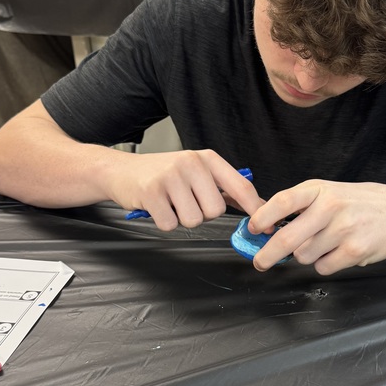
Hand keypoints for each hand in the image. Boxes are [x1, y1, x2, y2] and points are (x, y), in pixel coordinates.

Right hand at [109, 150, 261, 230]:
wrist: (120, 171)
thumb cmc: (161, 174)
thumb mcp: (195, 172)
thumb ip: (223, 187)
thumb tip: (255, 205)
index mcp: (206, 158)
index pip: (240, 186)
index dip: (255, 209)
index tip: (265, 227)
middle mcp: (190, 163)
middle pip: (214, 210)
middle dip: (201, 213)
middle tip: (184, 202)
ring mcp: (170, 177)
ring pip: (193, 220)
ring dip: (181, 218)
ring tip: (169, 202)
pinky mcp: (151, 192)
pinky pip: (170, 224)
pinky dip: (163, 222)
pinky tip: (156, 206)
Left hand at [247, 180, 385, 274]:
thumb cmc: (357, 203)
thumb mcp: (327, 193)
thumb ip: (299, 207)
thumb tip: (264, 227)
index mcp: (319, 189)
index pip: (282, 202)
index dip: (262, 218)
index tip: (253, 230)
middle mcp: (330, 207)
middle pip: (288, 238)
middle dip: (268, 254)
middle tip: (260, 261)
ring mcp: (344, 229)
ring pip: (304, 256)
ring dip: (307, 256)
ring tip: (324, 244)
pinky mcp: (355, 250)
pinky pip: (323, 267)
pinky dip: (325, 264)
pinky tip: (338, 251)